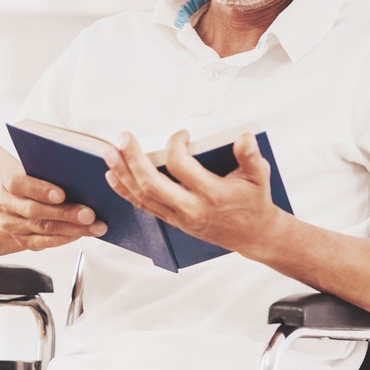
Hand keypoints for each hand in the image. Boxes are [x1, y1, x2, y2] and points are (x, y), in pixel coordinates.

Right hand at [0, 169, 107, 251]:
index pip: (20, 184)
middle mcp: (6, 204)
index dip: (41, 190)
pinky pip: (43, 242)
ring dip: (72, 229)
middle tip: (89, 214)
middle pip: (35, 210)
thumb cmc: (37, 181)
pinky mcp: (21, 240)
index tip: (62, 194)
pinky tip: (81, 234)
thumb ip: (53, 173)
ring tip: (94, 227)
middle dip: (65, 213)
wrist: (20, 200)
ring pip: (43, 229)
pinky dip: (64, 238)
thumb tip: (83, 181)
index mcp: (9, 181)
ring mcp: (12, 225)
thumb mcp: (39, 172)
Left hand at [102, 129, 284, 257]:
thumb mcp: (259, 177)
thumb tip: (244, 139)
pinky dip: (126, 190)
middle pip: (152, 184)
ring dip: (123, 174)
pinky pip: (143, 206)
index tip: (180, 134)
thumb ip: (251, 156)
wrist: (254, 235)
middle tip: (124, 138)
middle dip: (133, 159)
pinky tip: (114, 176)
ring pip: (142, 197)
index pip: (182, 167)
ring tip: (109, 153)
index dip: (175, 145)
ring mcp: (179, 218)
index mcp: (212, 195)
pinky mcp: (173, 221)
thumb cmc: (254, 203)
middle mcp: (191, 209)